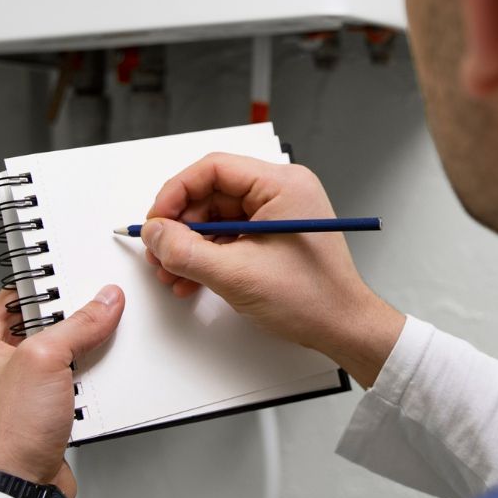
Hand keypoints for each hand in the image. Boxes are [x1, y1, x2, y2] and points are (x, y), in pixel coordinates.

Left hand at [0, 285, 124, 497]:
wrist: (18, 489)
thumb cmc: (6, 433)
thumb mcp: (45, 359)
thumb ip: (78, 324)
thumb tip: (104, 302)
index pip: (12, 299)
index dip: (43, 287)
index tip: (72, 278)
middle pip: (43, 329)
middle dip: (72, 324)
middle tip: (94, 313)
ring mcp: (19, 395)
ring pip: (61, 360)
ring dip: (83, 358)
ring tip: (96, 352)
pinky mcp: (42, 417)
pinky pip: (72, 389)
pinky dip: (88, 387)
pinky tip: (97, 386)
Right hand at [141, 152, 404, 386]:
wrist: (342, 328)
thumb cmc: (311, 298)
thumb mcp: (236, 274)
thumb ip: (186, 251)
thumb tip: (154, 234)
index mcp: (282, 184)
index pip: (214, 169)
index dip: (176, 193)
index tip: (156, 221)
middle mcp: (281, 192)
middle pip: (212, 194)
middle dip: (180, 227)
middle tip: (159, 253)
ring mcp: (278, 214)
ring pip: (216, 217)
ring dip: (190, 246)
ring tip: (172, 274)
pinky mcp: (273, 236)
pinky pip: (229, 235)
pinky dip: (208, 256)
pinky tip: (192, 279)